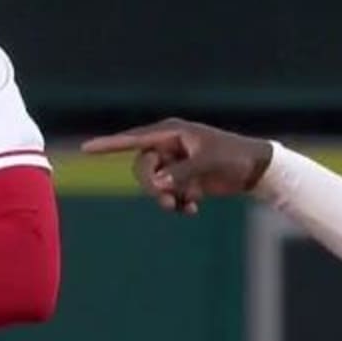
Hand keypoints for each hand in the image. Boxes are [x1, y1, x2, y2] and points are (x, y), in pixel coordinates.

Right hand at [81, 118, 273, 214]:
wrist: (255, 169)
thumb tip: (157, 183)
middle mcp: (170, 145)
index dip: (109, 144)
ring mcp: (176, 162)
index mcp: (172, 132)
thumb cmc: (234, 157)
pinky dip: (177, 203)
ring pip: (155, 184)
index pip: (134, 138)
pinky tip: (193, 209)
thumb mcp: (208, 163)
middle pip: (143, 168)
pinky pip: (168, 193)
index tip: (86, 149)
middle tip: (168, 202)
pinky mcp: (183, 178)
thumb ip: (181, 172)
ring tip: (186, 207)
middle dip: (152, 187)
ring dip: (166, 198)